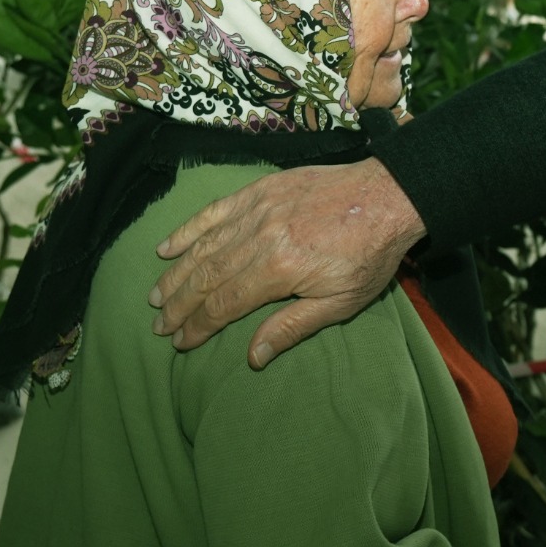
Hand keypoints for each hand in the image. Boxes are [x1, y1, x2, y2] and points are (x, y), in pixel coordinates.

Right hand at [149, 157, 426, 368]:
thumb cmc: (370, 255)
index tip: (179, 343)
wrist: (389, 196)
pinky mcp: (260, 189)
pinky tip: (167, 247)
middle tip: (159, 325)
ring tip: (156, 296)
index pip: (224, 304)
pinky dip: (188, 229)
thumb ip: (292, 327)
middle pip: (206, 276)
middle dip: (179, 304)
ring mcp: (257, 209)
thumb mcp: (340, 302)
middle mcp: (259, 237)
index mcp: (278, 269)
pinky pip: (214, 211)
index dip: (198, 326)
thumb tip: (253, 357)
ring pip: (204, 246)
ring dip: (177, 273)